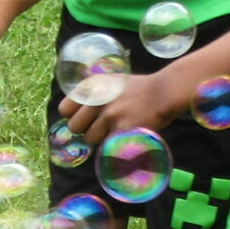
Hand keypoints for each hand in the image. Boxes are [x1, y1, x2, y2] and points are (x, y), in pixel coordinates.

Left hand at [63, 65, 189, 143]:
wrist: (164, 92)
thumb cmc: (139, 89)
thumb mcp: (112, 81)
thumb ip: (93, 94)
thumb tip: (72, 115)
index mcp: (92, 85)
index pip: (64, 109)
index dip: (73, 116)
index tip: (84, 118)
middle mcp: (97, 99)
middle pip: (74, 127)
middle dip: (85, 130)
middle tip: (99, 128)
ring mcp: (110, 115)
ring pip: (90, 139)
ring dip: (100, 139)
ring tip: (115, 131)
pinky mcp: (122, 130)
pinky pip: (106, 146)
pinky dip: (111, 146)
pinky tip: (122, 138)